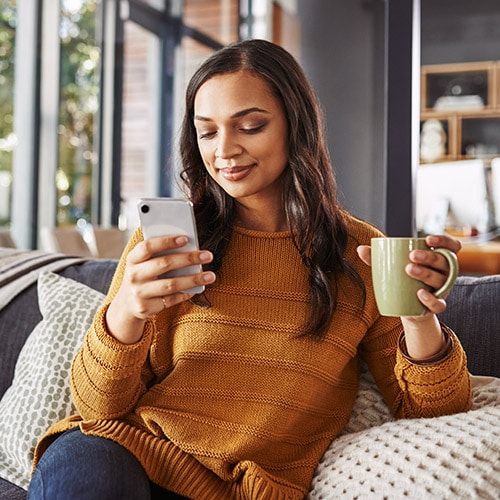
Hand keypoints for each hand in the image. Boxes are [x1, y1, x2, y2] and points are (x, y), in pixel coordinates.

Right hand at [106, 235, 215, 343]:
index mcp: (133, 259)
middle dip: (188, 259)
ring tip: (211, 275)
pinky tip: (197, 289)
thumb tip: (188, 245)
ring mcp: (139, 293)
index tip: (185, 238)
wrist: (127, 304)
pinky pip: (172, 300)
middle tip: (208, 255)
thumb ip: (158, 254)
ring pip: (171, 285)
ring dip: (193, 279)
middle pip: (164, 264)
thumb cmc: (143, 276)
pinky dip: (186, 293)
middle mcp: (133, 275)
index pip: (148, 247)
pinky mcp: (146, 308)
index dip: (166, 241)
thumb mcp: (143, 263)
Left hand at [358, 234, 460, 359]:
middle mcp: (444, 273)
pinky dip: (431, 299)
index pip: (451, 247)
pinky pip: (440, 304)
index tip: (428, 240)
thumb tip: (360, 249)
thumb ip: (377, 258)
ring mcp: (442, 290)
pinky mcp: (437, 306)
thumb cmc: (401, 280)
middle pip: (444, 262)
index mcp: (437, 260)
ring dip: (426, 274)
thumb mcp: (391, 267)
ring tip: (409, 270)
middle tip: (411, 255)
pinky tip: (419, 293)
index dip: (444, 241)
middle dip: (429, 257)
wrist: (405, 306)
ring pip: (442, 281)